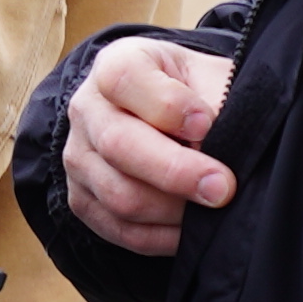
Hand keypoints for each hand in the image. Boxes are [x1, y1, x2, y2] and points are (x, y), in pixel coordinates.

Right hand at [64, 36, 240, 257]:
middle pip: (118, 145)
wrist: (167, 113)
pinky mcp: (83, 199)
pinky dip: (161, 237)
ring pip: (118, 195)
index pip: (125, 80)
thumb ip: (219, 103)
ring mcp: (78, 158)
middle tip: (222, 188)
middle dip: (176, 171)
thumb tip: (224, 152)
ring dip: (172, 210)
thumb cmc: (195, 92)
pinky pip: (119, 230)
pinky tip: (192, 230)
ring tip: (212, 207)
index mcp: (116, 64)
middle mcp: (86, 109)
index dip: (168, 106)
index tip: (207, 124)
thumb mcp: (211, 77)